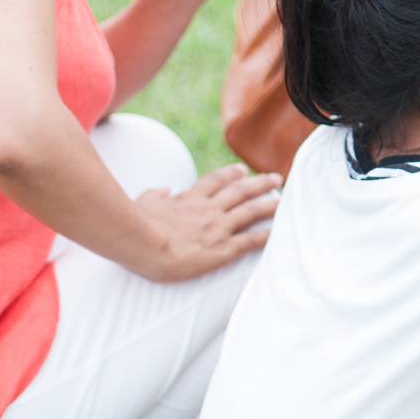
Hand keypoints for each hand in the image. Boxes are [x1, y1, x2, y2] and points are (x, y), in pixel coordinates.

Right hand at [134, 164, 280, 281]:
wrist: (143, 244)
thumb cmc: (136, 226)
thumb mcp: (143, 203)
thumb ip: (156, 194)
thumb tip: (164, 189)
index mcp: (189, 198)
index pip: (215, 182)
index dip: (230, 174)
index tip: (242, 170)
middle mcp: (208, 209)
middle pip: (240, 191)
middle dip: (260, 184)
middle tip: (276, 178)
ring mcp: (218, 227)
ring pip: (250, 211)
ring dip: (269, 205)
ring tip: (283, 201)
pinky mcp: (222, 248)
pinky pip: (250, 241)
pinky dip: (266, 236)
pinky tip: (278, 233)